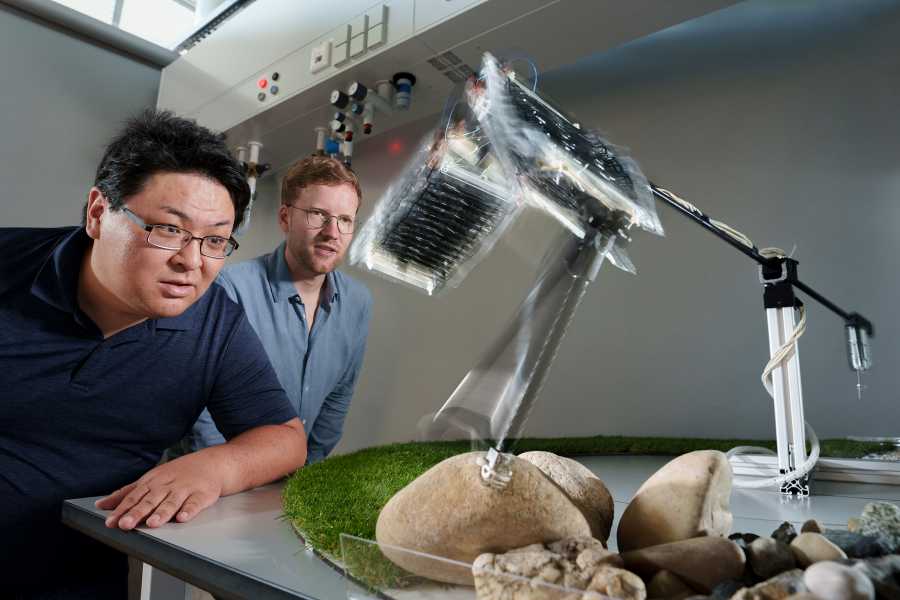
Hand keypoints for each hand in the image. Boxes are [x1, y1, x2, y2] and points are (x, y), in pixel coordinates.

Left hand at [95, 451, 224, 529]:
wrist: (211, 464)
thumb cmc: (177, 474)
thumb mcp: (150, 480)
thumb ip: (126, 493)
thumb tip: (101, 504)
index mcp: (152, 483)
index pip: (134, 497)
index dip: (122, 510)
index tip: (111, 522)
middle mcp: (166, 485)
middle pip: (150, 500)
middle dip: (137, 512)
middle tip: (126, 524)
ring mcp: (184, 489)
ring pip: (171, 502)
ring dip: (162, 512)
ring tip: (152, 523)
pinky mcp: (202, 494)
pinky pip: (195, 503)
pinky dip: (189, 510)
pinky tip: (183, 517)